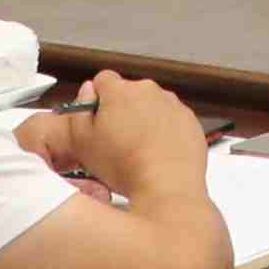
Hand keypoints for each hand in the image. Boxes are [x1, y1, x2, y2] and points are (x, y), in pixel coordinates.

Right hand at [63, 70, 203, 208]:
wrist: (167, 187)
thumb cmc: (126, 168)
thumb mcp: (82, 143)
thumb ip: (79, 111)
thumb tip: (86, 92)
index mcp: (120, 91)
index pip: (103, 81)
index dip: (98, 101)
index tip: (99, 119)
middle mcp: (148, 91)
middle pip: (129, 93)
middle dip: (122, 111)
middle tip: (117, 140)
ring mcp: (172, 104)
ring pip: (151, 106)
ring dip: (145, 121)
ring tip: (139, 151)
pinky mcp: (189, 120)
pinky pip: (172, 120)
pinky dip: (165, 131)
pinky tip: (158, 153)